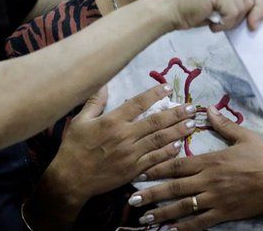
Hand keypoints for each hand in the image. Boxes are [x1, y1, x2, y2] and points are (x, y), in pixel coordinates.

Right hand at [39, 84, 197, 209]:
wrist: (71, 180)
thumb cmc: (74, 148)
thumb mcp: (80, 121)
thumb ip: (94, 102)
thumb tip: (103, 82)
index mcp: (112, 122)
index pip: (138, 103)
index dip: (155, 94)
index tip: (168, 87)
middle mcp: (124, 136)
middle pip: (155, 122)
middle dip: (176, 113)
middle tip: (191, 107)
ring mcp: (130, 154)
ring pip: (159, 140)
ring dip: (177, 131)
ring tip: (191, 123)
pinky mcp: (133, 170)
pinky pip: (155, 159)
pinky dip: (168, 152)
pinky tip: (179, 146)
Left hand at [128, 106, 262, 229]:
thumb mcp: (244, 136)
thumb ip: (223, 124)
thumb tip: (207, 108)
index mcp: (211, 160)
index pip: (177, 164)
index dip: (156, 168)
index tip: (139, 171)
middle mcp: (209, 180)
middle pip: (174, 187)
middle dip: (151, 193)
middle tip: (131, 199)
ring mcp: (215, 199)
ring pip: (183, 207)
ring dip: (161, 213)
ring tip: (143, 218)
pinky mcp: (223, 213)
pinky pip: (199, 223)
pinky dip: (183, 228)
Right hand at [159, 0, 262, 31]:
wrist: (167, 10)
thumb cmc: (193, 7)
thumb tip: (260, 13)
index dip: (260, 7)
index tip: (255, 24)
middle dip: (242, 16)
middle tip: (225, 23)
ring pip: (244, 7)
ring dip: (230, 21)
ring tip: (214, 21)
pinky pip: (233, 13)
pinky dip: (225, 24)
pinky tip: (211, 23)